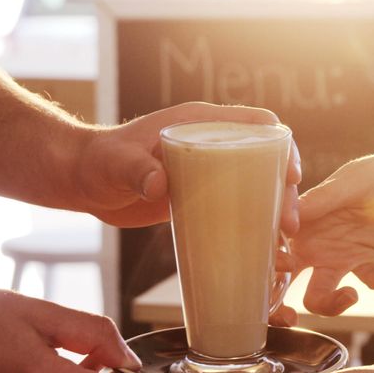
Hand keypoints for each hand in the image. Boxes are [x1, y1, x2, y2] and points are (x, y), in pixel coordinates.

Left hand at [70, 102, 302, 229]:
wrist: (83, 181)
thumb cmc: (98, 162)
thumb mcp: (117, 164)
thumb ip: (138, 170)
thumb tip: (160, 185)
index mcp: (202, 123)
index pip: (259, 124)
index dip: (283, 145)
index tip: (291, 175)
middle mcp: (214, 144)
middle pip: (268, 160)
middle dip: (287, 190)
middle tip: (289, 224)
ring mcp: (211, 171)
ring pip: (259, 186)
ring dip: (277, 210)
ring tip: (283, 240)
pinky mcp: (204, 196)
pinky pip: (240, 206)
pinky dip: (256, 225)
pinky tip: (265, 249)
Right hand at [290, 136, 373, 314]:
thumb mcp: (353, 184)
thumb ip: (321, 201)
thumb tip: (285, 217)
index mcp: (306, 221)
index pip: (276, 247)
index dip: (271, 263)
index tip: (284, 267)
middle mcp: (319, 242)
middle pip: (288, 280)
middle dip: (279, 303)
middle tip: (288, 316)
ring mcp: (344, 256)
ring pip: (324, 295)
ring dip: (332, 304)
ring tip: (352, 294)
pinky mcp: (373, 264)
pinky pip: (372, 284)